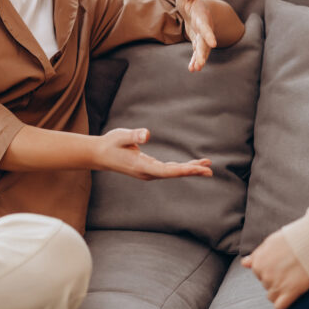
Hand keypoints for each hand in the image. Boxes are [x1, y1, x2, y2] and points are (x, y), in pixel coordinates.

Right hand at [94, 128, 212, 179]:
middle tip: (209, 170)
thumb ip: (133, 135)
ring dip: (189, 170)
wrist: (99, 155)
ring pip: (173, 173)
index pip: (166, 170)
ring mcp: (148, 172)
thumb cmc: (110, 144)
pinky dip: (182, 168)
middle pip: (173, 174)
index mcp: (141, 166)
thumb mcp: (120, 136)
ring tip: (206, 167)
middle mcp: (147, 173)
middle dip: (191, 172)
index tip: (197, 169)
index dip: (183, 170)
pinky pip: (169, 170)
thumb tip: (146, 134)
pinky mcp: (149, 169)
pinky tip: (192, 166)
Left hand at [175, 0, 217, 71]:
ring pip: (202, 50)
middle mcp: (204, 29)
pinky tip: (192, 69)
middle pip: (205, 42)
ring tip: (196, 69)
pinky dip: (196, 60)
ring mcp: (202, 37)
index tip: (213, 43)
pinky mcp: (198, 43)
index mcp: (202, 17)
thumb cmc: (191, 2)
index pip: (205, 26)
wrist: (199, 11)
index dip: (209, 34)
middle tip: (201, 63)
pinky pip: (198, 53)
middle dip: (203, 52)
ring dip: (199, 59)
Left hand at [241, 230, 308, 308]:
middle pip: (266, 284)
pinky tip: (291, 296)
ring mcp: (276, 285)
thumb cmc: (293, 239)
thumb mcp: (270, 241)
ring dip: (280, 291)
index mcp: (258, 262)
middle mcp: (264, 275)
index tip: (281, 264)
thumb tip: (244, 263)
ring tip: (292, 280)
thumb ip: (257, 255)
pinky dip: (283, 304)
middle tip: (289, 270)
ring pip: (271, 296)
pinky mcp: (290, 293)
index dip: (270, 269)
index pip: (258, 274)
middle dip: (275, 279)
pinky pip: (279, 307)